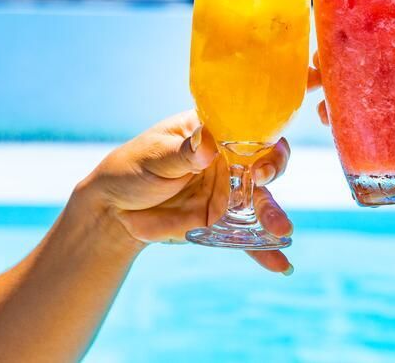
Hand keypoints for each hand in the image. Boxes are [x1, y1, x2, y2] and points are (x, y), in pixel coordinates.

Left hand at [79, 111, 292, 272]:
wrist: (112, 211)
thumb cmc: (131, 169)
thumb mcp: (155, 156)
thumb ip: (184, 152)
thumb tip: (208, 144)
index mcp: (212, 131)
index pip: (247, 129)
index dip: (261, 140)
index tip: (257, 158)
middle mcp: (226, 159)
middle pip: (261, 162)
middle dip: (272, 171)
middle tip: (264, 183)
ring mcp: (226, 191)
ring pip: (258, 200)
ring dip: (273, 214)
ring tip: (282, 232)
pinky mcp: (220, 221)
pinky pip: (246, 235)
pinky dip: (263, 250)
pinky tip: (280, 264)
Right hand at [313, 8, 394, 186]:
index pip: (391, 32)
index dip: (359, 32)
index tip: (327, 31)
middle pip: (377, 71)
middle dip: (342, 72)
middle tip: (312, 75)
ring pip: (380, 107)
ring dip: (350, 106)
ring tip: (321, 105)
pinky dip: (371, 140)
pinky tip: (347, 137)